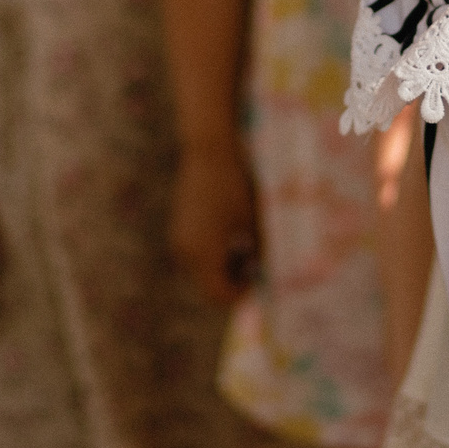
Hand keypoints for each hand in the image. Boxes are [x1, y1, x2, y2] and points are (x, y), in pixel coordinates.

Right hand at [170, 143, 260, 305]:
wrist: (209, 151)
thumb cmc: (237, 186)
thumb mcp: (255, 222)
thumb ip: (260, 253)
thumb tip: (269, 275)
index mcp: (203, 254)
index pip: (219, 295)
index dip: (240, 296)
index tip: (259, 285)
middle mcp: (185, 252)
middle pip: (208, 285)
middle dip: (233, 282)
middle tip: (256, 267)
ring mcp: (179, 239)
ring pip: (202, 270)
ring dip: (223, 268)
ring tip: (247, 248)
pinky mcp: (179, 227)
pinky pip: (196, 253)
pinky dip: (213, 253)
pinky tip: (232, 234)